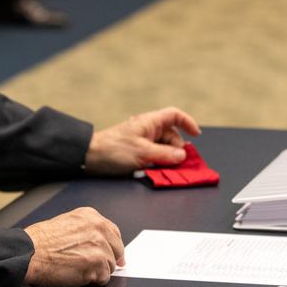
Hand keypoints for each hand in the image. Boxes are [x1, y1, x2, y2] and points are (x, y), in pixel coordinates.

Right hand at [24, 207, 124, 286]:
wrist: (29, 254)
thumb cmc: (39, 242)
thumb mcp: (65, 223)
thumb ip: (85, 230)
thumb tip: (100, 243)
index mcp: (91, 216)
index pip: (113, 232)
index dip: (113, 246)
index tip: (114, 254)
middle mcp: (98, 228)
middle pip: (117, 249)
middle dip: (109, 259)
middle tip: (97, 268)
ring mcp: (100, 246)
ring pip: (110, 266)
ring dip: (98, 271)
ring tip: (78, 270)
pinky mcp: (97, 264)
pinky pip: (104, 279)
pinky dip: (93, 281)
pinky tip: (78, 276)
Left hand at [84, 107, 201, 175]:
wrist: (89, 157)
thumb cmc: (114, 150)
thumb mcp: (143, 153)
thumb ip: (165, 154)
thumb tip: (183, 155)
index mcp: (150, 122)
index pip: (174, 115)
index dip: (188, 122)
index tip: (197, 135)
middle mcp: (148, 130)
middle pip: (172, 136)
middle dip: (178, 149)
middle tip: (179, 164)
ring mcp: (142, 141)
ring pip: (164, 148)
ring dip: (168, 158)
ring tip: (166, 169)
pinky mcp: (137, 152)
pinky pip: (154, 156)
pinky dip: (159, 162)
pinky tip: (156, 171)